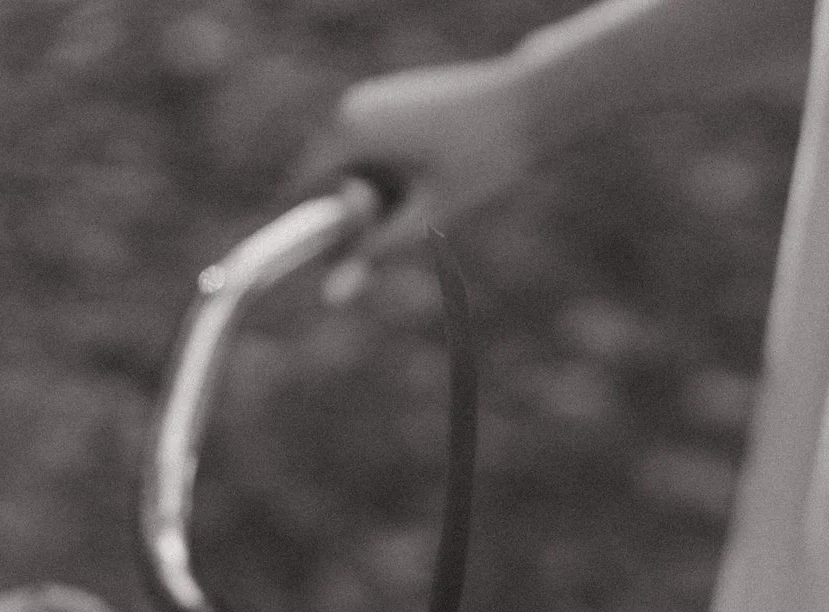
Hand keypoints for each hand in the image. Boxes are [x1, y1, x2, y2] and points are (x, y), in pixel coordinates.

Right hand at [292, 59, 536, 280]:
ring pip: (349, 168)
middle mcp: (348, 107)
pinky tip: (434, 167)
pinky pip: (370, 151)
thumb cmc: (482, 160)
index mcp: (348, 131)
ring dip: (378, 193)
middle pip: (322, 180)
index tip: (342, 257)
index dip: (314, 228)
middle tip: (410, 213)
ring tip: (430, 187)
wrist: (532, 103)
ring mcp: (368, 98)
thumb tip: (331, 295)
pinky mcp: (388, 97)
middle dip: (357, 212)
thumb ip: (373, 254)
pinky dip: (391, 173)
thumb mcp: (426, 217)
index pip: (296, 189)